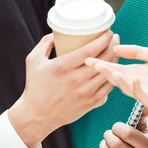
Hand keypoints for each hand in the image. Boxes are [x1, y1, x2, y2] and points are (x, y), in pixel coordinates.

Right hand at [8, 31, 118, 147]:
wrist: (37, 115)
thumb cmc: (35, 86)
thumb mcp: (33, 60)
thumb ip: (45, 43)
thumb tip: (57, 34)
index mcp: (62, 66)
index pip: (89, 50)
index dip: (103, 39)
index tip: (108, 32)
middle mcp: (75, 79)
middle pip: (102, 60)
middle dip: (112, 46)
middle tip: (114, 38)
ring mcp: (85, 92)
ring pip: (108, 73)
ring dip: (114, 60)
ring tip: (115, 51)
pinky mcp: (90, 103)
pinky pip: (108, 87)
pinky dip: (112, 77)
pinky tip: (112, 70)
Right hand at [85, 45, 147, 110]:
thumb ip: (135, 51)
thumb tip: (117, 48)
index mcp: (134, 74)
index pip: (114, 69)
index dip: (101, 64)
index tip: (89, 59)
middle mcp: (135, 84)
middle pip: (116, 79)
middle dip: (104, 72)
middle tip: (94, 65)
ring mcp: (143, 93)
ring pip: (126, 89)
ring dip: (119, 81)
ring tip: (112, 72)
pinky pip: (142, 96)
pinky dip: (137, 88)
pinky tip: (134, 80)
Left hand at [97, 109, 147, 147]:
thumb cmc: (129, 135)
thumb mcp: (137, 122)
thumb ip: (141, 112)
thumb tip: (145, 102)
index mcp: (147, 145)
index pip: (127, 133)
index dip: (117, 127)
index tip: (115, 126)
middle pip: (115, 145)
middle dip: (108, 136)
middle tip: (108, 134)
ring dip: (103, 146)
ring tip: (106, 143)